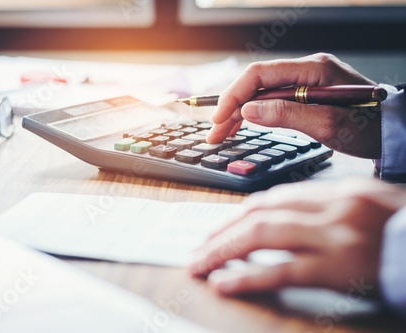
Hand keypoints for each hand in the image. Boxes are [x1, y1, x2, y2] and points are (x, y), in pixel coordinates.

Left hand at [188, 178, 405, 295]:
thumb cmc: (403, 232)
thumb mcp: (366, 208)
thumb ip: (326, 209)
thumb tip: (280, 220)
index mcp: (338, 191)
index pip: (274, 198)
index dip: (240, 214)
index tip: (220, 227)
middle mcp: (333, 207)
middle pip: (260, 213)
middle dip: (223, 231)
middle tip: (200, 247)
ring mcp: (336, 236)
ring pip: (262, 235)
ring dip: (224, 249)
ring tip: (201, 263)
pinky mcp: (340, 267)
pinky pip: (283, 270)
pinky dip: (248, 276)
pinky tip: (226, 283)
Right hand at [206, 53, 380, 158]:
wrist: (393, 130)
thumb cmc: (369, 128)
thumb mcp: (328, 125)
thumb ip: (287, 115)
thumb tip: (248, 111)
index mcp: (313, 69)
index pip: (259, 75)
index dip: (233, 96)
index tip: (218, 119)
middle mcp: (306, 70)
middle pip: (256, 84)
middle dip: (230, 108)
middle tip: (214, 134)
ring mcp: (305, 81)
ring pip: (260, 93)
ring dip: (238, 113)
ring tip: (221, 134)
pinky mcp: (305, 94)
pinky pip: (271, 100)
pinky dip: (254, 114)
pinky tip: (241, 125)